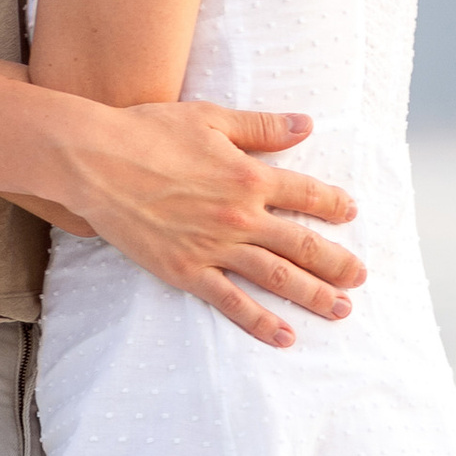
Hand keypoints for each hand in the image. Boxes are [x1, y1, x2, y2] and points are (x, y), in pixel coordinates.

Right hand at [54, 100, 363, 348]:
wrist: (95, 161)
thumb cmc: (147, 132)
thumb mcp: (210, 118)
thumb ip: (262, 127)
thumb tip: (307, 125)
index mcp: (250, 175)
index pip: (307, 193)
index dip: (334, 204)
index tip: (350, 213)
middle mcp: (241, 215)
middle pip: (303, 243)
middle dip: (337, 262)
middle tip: (360, 277)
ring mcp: (215, 247)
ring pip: (278, 277)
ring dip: (314, 295)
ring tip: (341, 309)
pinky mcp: (187, 271)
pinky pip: (232, 303)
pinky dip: (261, 322)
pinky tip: (285, 336)